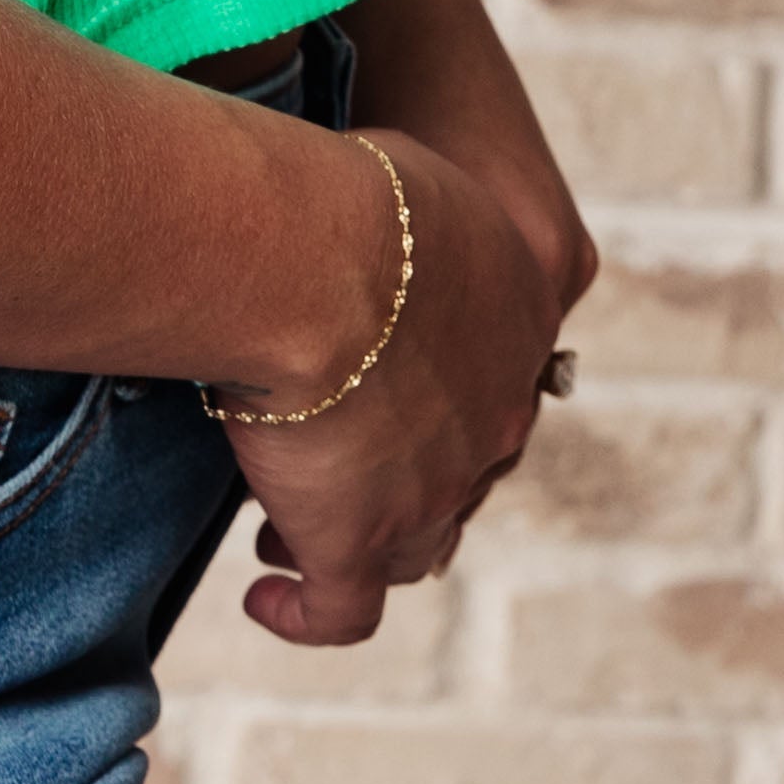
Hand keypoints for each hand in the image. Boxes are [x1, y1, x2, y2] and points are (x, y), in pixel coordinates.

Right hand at [223, 126, 593, 652]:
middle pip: (462, 468)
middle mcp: (494, 413)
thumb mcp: (403, 169)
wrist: (319, 258)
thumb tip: (341, 182)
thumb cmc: (348, 186)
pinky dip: (306, 613)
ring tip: (286, 532)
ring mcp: (432, 488)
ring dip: (358, 541)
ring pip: (413, 545)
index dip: (439, 386)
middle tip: (337, 466)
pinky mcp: (358, 540)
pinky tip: (266, 602)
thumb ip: (395, 197)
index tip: (380, 383)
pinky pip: (341, 609)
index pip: (496, 372)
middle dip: (402, 473)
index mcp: (518, 315)